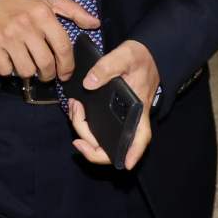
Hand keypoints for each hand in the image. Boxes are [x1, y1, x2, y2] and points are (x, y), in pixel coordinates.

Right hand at [0, 0, 99, 81]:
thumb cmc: (21, 0)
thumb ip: (74, 10)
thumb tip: (95, 23)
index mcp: (43, 14)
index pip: (63, 47)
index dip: (68, 65)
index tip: (66, 73)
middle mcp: (26, 25)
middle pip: (45, 64)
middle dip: (50, 74)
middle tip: (47, 73)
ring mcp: (8, 37)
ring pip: (26, 71)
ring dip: (29, 72)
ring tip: (28, 63)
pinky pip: (5, 70)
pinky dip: (9, 70)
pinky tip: (11, 60)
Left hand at [69, 39, 159, 170]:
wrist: (143, 54)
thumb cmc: (138, 58)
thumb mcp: (125, 56)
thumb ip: (107, 67)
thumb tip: (89, 83)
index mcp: (138, 109)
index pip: (141, 136)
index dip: (135, 152)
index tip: (127, 163)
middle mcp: (131, 119)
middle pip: (115, 145)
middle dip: (92, 146)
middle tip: (76, 135)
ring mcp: (121, 119)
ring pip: (103, 140)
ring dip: (85, 133)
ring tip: (75, 108)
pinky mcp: (113, 114)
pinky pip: (99, 129)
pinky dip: (86, 126)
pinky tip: (77, 112)